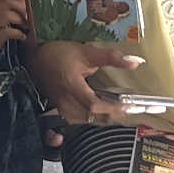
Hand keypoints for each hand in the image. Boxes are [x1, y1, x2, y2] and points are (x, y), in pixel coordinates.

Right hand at [25, 41, 143, 126]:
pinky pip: (87, 119)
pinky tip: (111, 109)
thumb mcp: (85, 52)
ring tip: (128, 108)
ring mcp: (65, 111)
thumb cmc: (58, 54)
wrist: (35, 61)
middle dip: (118, 113)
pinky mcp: (65, 113)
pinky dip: (100, 115)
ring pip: (93, 120)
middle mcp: (68, 104)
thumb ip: (110, 58)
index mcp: (72, 87)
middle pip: (97, 116)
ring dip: (110, 115)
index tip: (132, 106)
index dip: (114, 108)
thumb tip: (134, 61)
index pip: (95, 105)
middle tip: (138, 108)